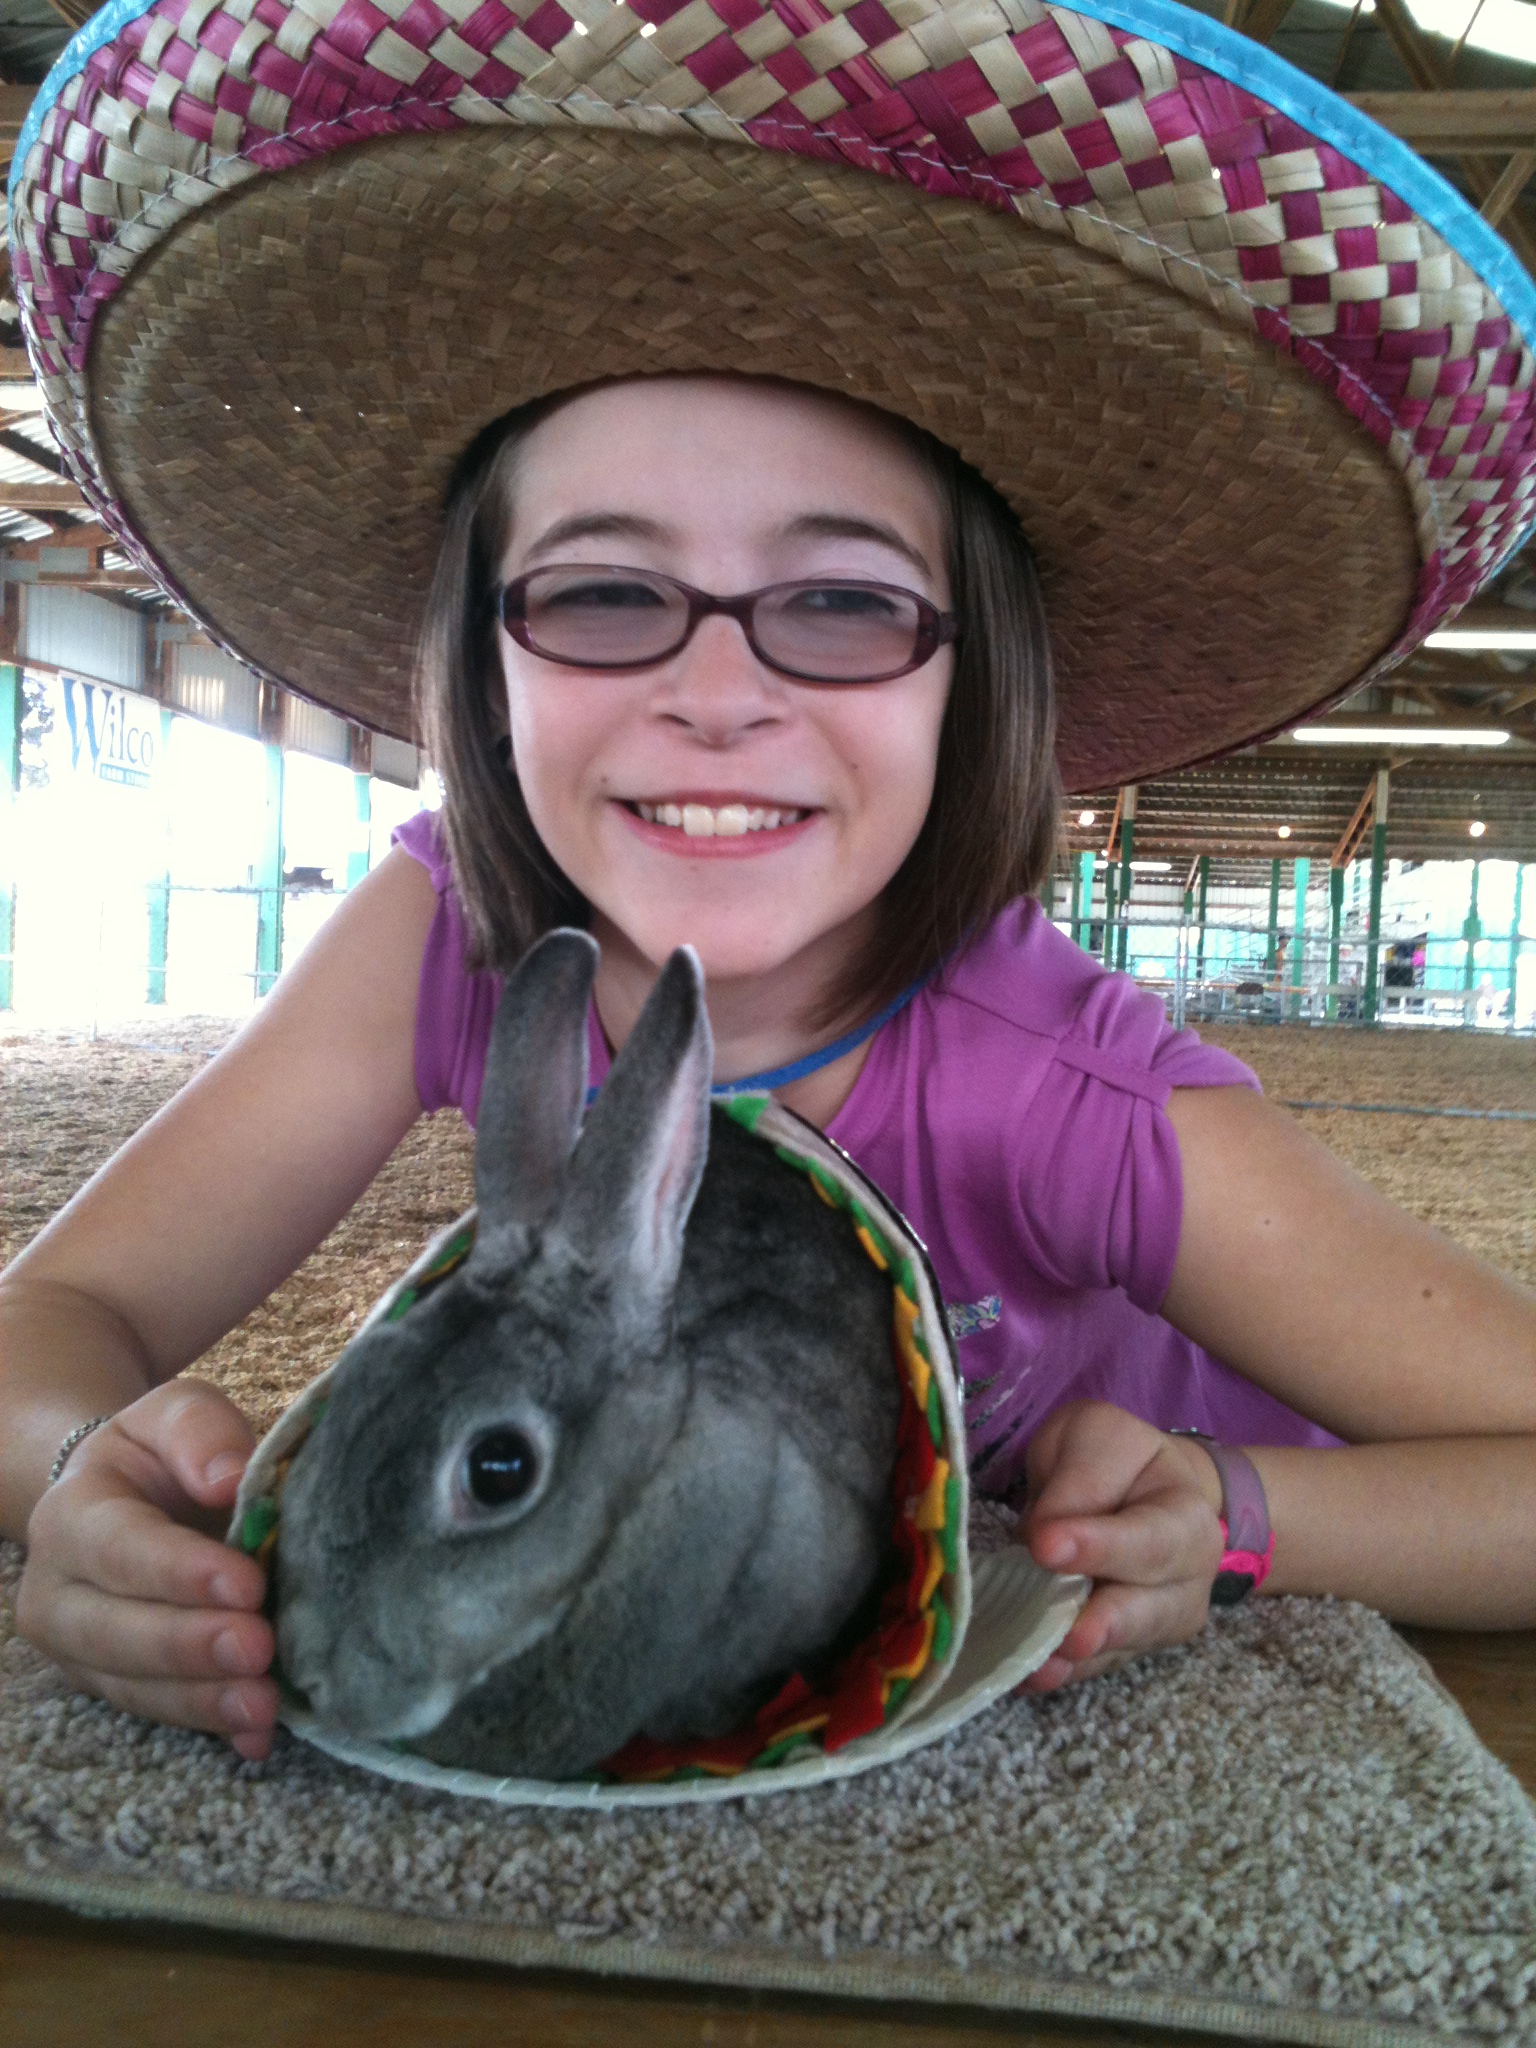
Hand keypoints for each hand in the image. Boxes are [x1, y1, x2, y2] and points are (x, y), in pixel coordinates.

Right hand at [16, 1380, 279, 1758]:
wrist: (124, 1498)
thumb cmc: (160, 1456)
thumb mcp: (176, 1415)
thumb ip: (201, 1433)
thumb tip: (231, 1480)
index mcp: (71, 1514)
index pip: (119, 1546)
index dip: (180, 1571)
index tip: (246, 1583)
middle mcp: (56, 1591)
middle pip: (114, 1630)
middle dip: (188, 1646)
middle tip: (258, 1649)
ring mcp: (79, 1650)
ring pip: (132, 1686)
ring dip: (201, 1700)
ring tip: (264, 1704)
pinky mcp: (113, 1686)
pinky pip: (157, 1714)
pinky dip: (209, 1726)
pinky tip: (256, 1737)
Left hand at [1015, 1400, 1225, 1692]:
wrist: (1138, 1491)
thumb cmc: (1113, 1461)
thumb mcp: (1096, 1438)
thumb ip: (1079, 1478)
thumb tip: (1047, 1536)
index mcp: (1183, 1512)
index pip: (1147, 1535)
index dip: (1099, 1545)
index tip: (1046, 1546)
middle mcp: (1186, 1575)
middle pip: (1151, 1605)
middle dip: (1107, 1621)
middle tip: (1069, 1634)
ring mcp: (1160, 1619)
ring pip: (1126, 1646)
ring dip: (1083, 1659)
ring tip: (1045, 1665)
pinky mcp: (1127, 1648)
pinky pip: (1097, 1666)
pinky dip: (1065, 1673)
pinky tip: (1032, 1674)